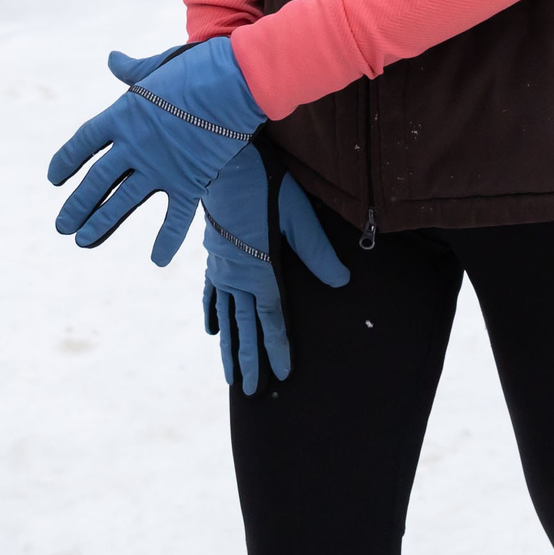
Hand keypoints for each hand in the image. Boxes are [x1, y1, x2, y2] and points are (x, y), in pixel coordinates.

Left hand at [47, 38, 265, 264]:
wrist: (234, 81)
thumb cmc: (196, 67)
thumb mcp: (156, 68)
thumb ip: (132, 71)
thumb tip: (112, 58)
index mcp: (122, 115)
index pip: (83, 142)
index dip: (65, 161)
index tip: (53, 179)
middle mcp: (134, 145)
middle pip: (96, 179)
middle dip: (77, 204)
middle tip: (62, 226)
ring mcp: (159, 166)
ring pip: (122, 202)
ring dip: (101, 223)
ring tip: (83, 241)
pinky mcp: (188, 179)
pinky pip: (175, 217)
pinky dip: (167, 240)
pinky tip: (157, 260)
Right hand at [203, 143, 350, 392]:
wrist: (222, 161)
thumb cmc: (266, 184)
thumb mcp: (298, 215)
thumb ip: (318, 252)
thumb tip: (342, 282)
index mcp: (259, 270)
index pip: (270, 320)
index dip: (277, 349)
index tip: (281, 377)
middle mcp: (237, 275)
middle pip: (245, 327)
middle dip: (249, 361)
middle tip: (251, 393)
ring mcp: (221, 266)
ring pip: (226, 317)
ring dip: (229, 348)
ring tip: (230, 376)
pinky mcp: (212, 254)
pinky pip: (210, 292)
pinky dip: (212, 314)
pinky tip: (213, 332)